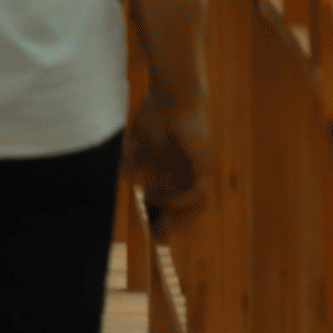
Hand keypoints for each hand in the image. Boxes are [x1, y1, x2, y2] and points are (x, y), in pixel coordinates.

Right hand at [129, 95, 213, 232]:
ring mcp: (200, 169)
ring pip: (197, 205)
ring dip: (181, 218)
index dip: (164, 215)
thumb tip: (128, 177)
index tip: (151, 228)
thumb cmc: (156, 112)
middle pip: (188, 208)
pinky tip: (167, 204)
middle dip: (174, 224)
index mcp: (177, 166)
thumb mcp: (139, 140)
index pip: (174, 198)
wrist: (173, 96)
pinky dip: (184, 204)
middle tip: (158, 237)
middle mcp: (191, 171)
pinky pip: (200, 194)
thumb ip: (133, 157)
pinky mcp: (204, 166)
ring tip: (164, 226)